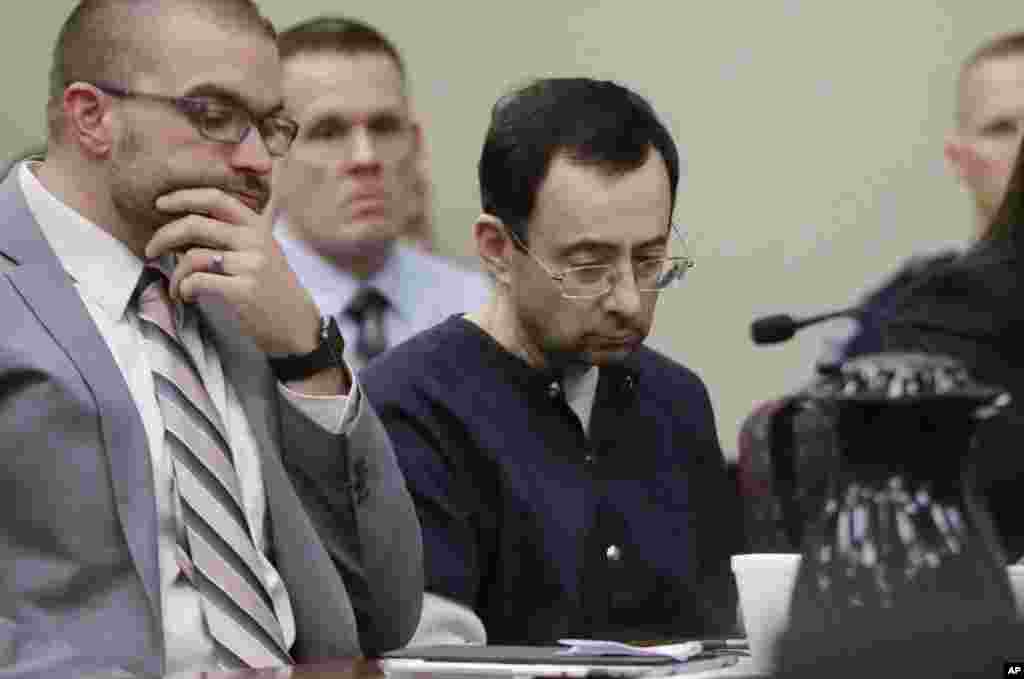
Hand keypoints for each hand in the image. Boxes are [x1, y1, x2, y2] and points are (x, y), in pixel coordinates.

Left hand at [145, 188, 319, 357]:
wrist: (297, 326)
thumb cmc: (274, 291)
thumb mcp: (262, 253)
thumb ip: (233, 237)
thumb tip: (186, 230)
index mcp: (258, 228)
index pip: (216, 199)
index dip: (184, 197)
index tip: (161, 204)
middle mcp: (256, 241)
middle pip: (196, 225)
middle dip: (164, 236)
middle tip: (150, 250)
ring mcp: (251, 265)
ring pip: (192, 256)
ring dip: (174, 274)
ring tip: (176, 287)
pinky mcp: (243, 290)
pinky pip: (198, 281)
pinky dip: (184, 289)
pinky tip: (187, 296)